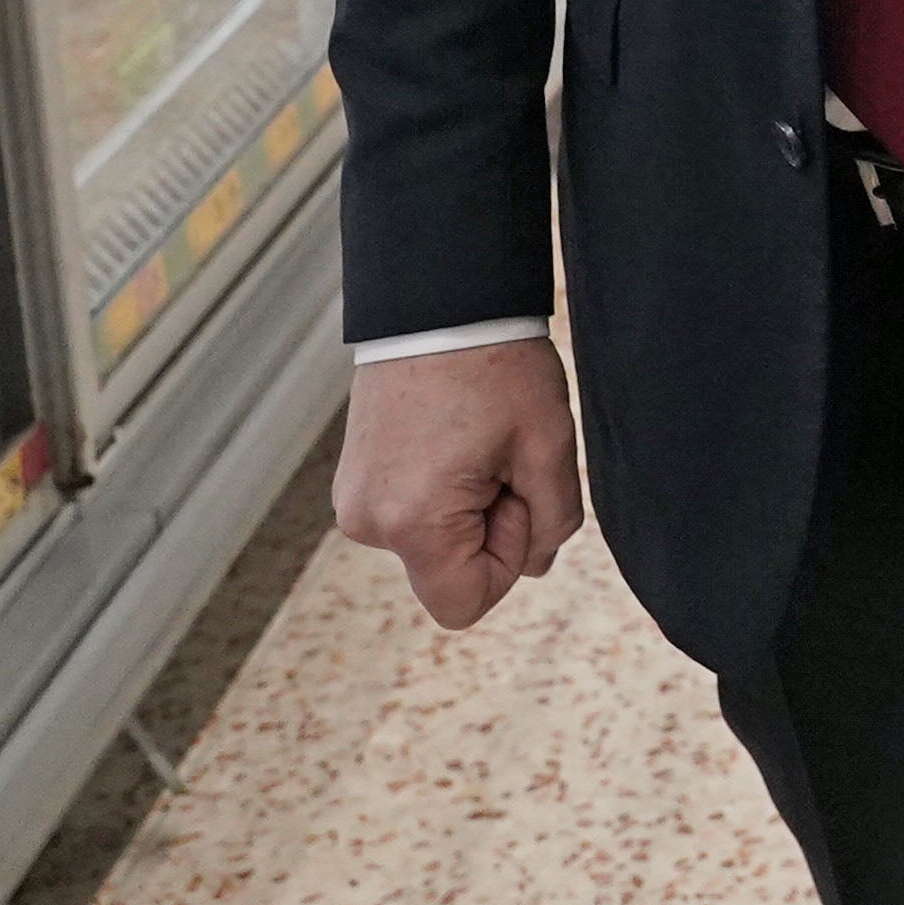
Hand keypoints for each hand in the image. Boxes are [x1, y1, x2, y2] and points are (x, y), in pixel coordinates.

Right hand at [335, 335, 583, 626]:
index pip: (465, 604)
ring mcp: (352, 499)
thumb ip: (552, 521)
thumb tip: (535, 564)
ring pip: (431, 539)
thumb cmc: (496, 365)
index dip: (506, 562)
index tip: (514, 495)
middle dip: (488, 525)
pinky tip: (451, 433)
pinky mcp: (350, 477)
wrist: (436, 300)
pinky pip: (408, 511)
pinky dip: (439, 487)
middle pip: (448, 570)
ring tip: (473, 437)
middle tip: (498, 454)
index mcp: (413, 522)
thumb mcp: (548, 445)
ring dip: (465, 504)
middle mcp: (368, 521)